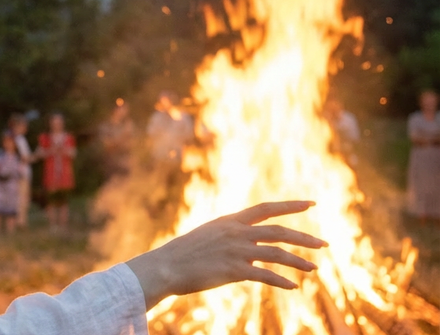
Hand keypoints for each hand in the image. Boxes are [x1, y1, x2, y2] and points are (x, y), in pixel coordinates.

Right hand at [125, 201, 326, 309]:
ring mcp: (236, 251)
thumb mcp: (208, 235)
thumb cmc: (183, 253)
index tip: (311, 204)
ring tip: (315, 268)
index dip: (291, 205)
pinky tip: (293, 287)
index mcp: (230, 221)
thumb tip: (245, 238)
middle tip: (324, 244)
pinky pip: (265, 276)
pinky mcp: (233, 270)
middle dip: (305, 237)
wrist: (165, 266)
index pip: (266, 208)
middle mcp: (236, 232)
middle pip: (279, 231)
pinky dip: (281, 282)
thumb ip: (229, 234)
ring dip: (299, 261)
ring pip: (277, 253)